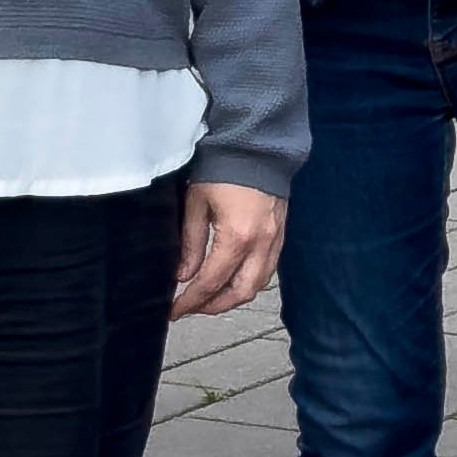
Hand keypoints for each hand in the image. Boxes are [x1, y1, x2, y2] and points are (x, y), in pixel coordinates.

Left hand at [175, 180, 282, 317]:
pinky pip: (268, 270)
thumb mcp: (196, 204)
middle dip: (214, 306)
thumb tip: (184, 275)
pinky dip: (249, 281)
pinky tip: (232, 279)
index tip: (175, 310)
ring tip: (210, 297)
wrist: (256, 146)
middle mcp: (261, 243)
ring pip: (257, 285)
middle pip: (239, 293)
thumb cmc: (225, 168)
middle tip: (191, 308)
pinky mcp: (280, 235)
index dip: (191, 301)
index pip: (211, 282)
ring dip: (233, 296)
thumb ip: (191, 243)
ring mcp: (275, 240)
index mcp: (237, 236)